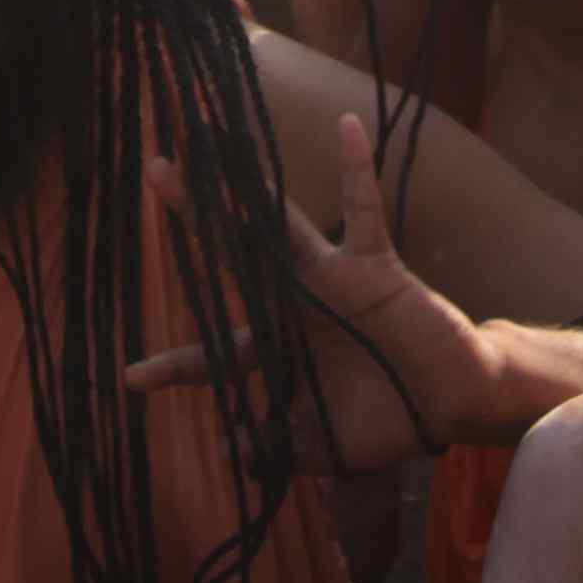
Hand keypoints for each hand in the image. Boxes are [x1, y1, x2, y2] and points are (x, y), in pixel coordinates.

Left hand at [128, 107, 504, 465]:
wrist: (451, 404)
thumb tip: (224, 454)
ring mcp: (330, 278)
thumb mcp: (322, 446)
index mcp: (277, 347)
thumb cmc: (388, 419)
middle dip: (191, 218)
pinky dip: (358, 169)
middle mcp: (294, 302)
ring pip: (278, 222)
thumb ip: (275, 448)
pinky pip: (364, 211)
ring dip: (244, 185)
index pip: (215, 355)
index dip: (175, 367)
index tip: (131, 377)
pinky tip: (345, 127)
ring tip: (209, 138)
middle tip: (152, 171)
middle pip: (231, 256)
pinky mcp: (372, 264)